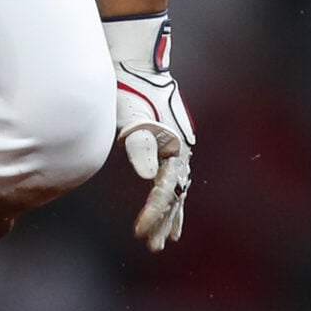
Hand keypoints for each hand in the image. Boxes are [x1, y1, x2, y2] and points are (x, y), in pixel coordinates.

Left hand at [106, 14, 192, 250]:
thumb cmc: (129, 91)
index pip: (166, 191)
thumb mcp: (131, 117)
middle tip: (153, 246)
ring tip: (166, 238)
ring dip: (170, 213)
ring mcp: (178, 147)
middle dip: (164, 221)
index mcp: (175, 148)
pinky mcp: (170, 144)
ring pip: (177, 188)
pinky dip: (170, 196)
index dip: (154, 214)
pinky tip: (167, 208)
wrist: (135, 64)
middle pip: (176, 195)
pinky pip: (173, 177)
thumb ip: (139, 147)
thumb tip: (148, 178)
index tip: (140, 233)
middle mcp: (182, 150)